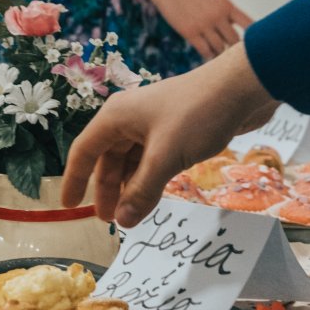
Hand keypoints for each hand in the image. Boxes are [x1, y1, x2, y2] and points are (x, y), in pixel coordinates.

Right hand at [62, 44, 276, 225]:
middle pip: (108, 158)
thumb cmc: (197, 115)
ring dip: (130, 187)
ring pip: (132, 160)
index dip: (74, 178)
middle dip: (107, 189)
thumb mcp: (166, 157)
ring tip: (132, 214)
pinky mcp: (175, 130)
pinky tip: (153, 197)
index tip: (68, 205)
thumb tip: (122, 222)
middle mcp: (130, 118)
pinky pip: (153, 159)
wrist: (241, 88)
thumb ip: (142, 191)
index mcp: (116, 116)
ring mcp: (154, 123)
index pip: (84, 150)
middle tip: (109, 221)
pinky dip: (150, 178)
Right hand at [145, 0, 252, 60]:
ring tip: (220, 59)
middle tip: (236, 58)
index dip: (255, 38)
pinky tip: (208, 56)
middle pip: (235, 42)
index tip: (255, 45)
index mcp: (227, 5)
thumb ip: (224, 10)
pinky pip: (205, 51)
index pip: (249, 25)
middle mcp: (218, 15)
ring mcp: (203, 24)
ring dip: (220, 55)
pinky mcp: (189, 32)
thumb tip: (234, 25)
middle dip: (235, 50)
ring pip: (220, 49)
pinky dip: (209, 56)